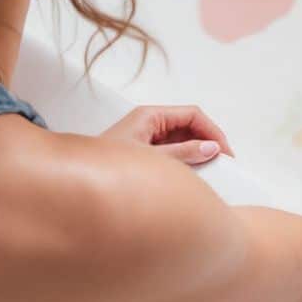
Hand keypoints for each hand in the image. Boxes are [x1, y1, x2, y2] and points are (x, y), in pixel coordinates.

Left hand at [100, 105, 234, 164]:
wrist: (78, 187)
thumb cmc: (105, 170)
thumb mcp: (151, 160)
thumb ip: (183, 154)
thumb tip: (210, 148)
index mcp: (149, 116)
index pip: (191, 114)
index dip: (211, 130)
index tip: (223, 149)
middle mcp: (148, 123)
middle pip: (188, 125)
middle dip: (207, 140)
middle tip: (221, 160)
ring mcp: (146, 137)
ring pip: (181, 138)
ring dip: (197, 151)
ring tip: (208, 167)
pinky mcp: (144, 152)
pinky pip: (172, 151)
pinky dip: (185, 159)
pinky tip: (191, 173)